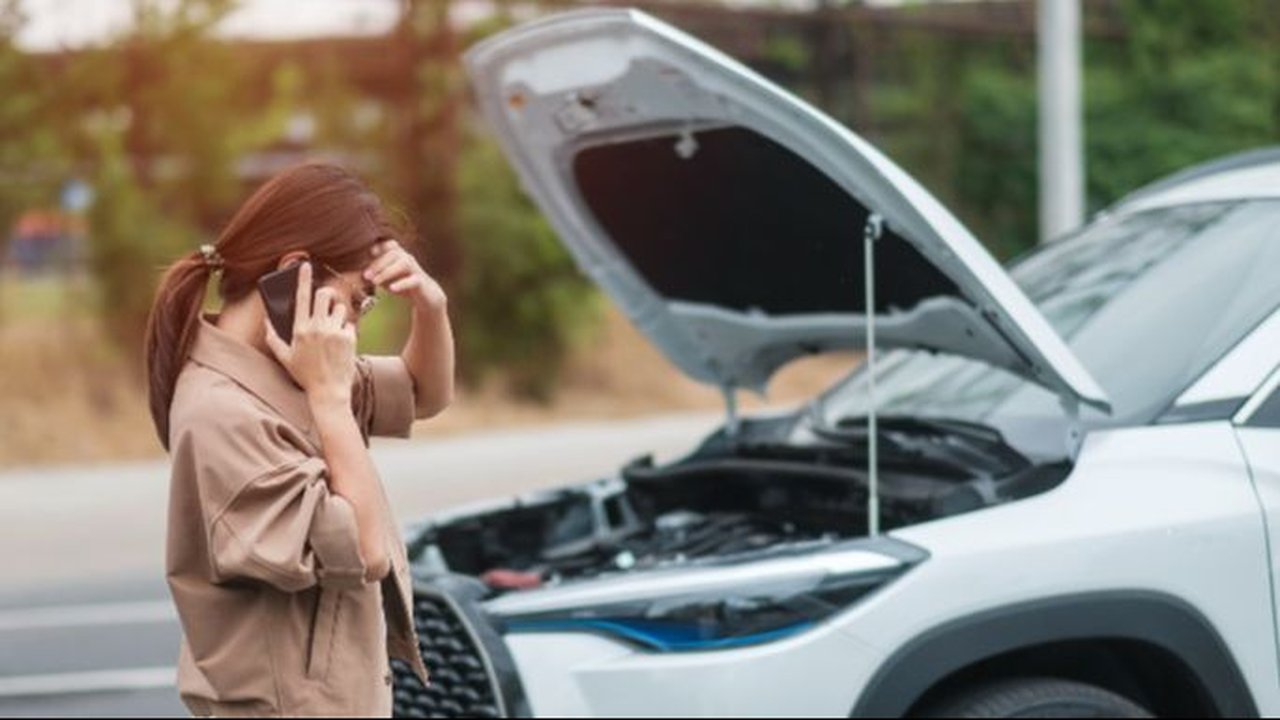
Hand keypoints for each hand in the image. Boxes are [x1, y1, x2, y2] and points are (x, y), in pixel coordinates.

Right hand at [263, 261, 357, 403]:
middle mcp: (318, 327)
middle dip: (325, 296)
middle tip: (325, 304)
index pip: (302, 297)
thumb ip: (273, 337)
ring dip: (337, 315)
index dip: (303, 279)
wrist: (329, 391)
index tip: (306, 264)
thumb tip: (267, 320)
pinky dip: (346, 331)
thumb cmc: (305, 375)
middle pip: (324, 295)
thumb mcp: (284, 357)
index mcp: (300, 329)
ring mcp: (335, 332)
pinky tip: (341, 345)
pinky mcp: (350, 338)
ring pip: (340, 308)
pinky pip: (350, 324)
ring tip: (333, 332)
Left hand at [363, 239, 446, 308]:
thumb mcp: (385, 277)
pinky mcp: (421, 282)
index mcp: (399, 255)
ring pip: (404, 264)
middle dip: (378, 264)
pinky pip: (413, 280)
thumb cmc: (402, 283)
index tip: (368, 253)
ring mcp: (416, 270)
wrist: (425, 296)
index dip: (379, 246)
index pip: (389, 244)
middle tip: (366, 275)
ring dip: (388, 271)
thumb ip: (373, 272)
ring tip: (375, 282)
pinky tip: (392, 289)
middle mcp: (408, 259)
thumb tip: (355, 271)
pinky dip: (402, 284)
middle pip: (394, 254)